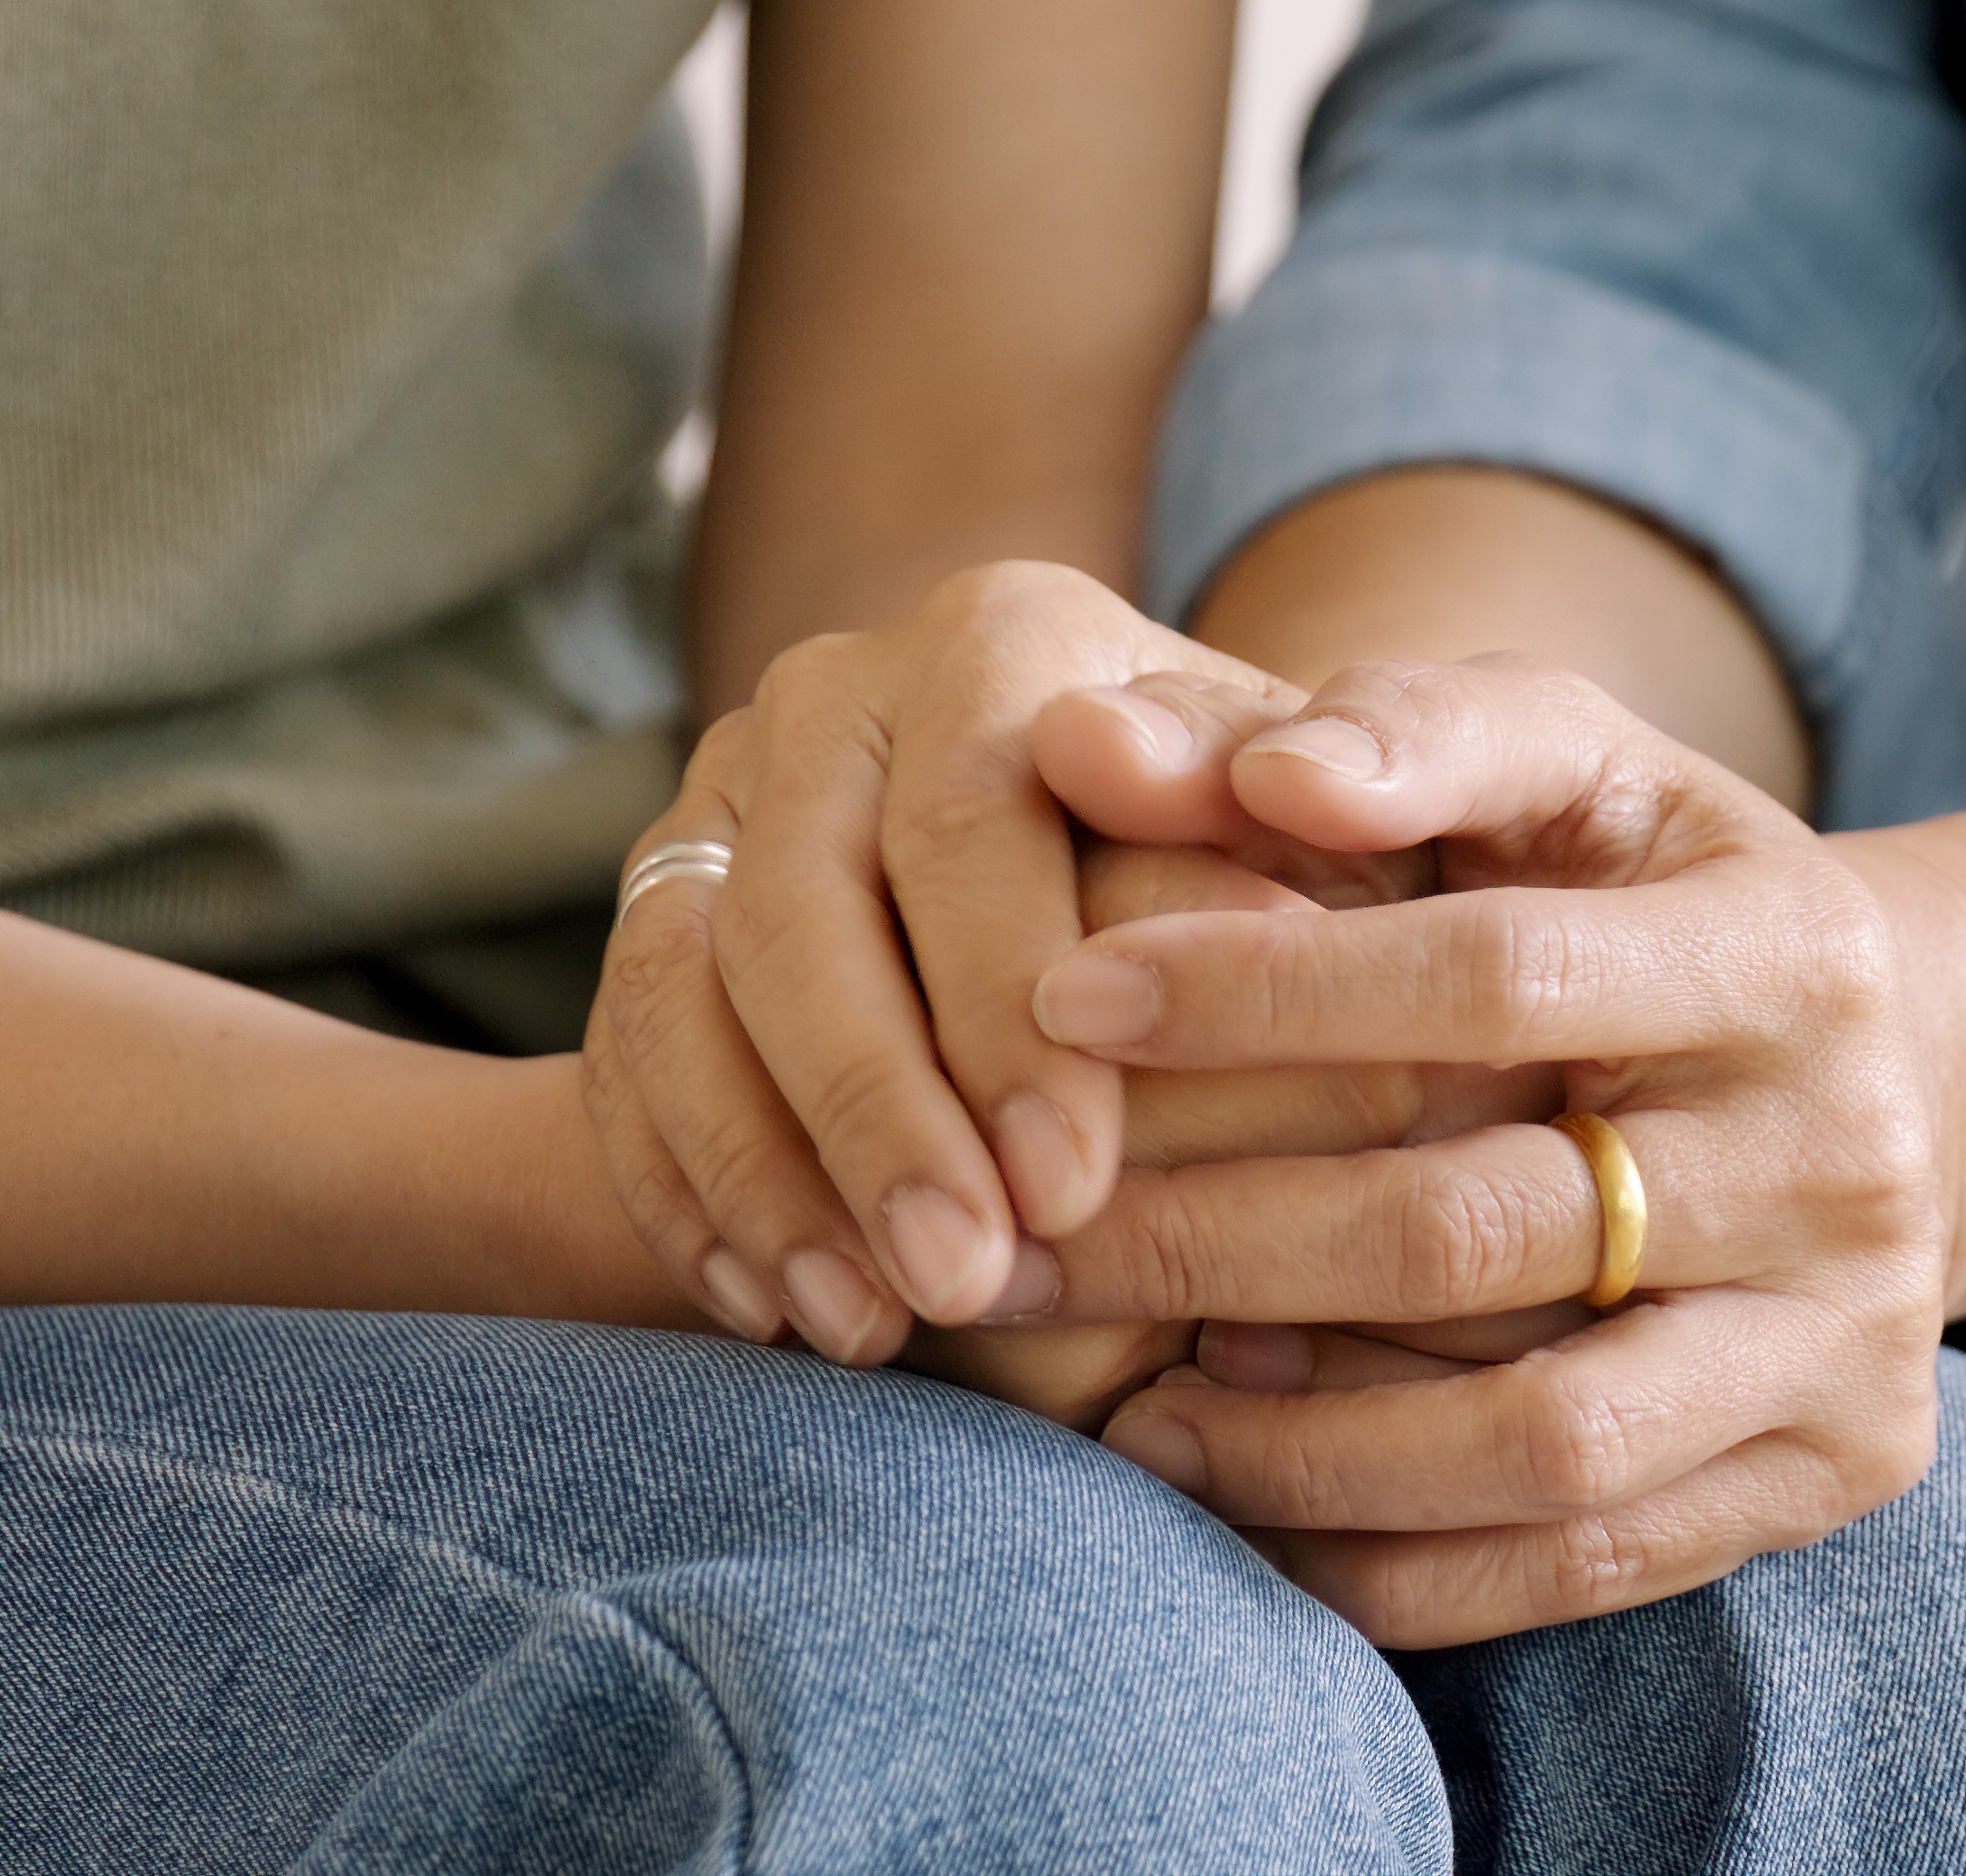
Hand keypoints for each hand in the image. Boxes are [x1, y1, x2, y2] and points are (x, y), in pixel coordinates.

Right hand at [582, 562, 1314, 1363]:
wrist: (1131, 887)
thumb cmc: (1281, 874)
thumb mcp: (1341, 829)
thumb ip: (1340, 809)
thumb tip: (1301, 784)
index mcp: (1009, 638)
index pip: (975, 818)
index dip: (1011, 1010)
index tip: (1076, 1189)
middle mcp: (842, 690)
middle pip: (804, 905)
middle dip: (880, 1116)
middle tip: (963, 1289)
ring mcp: (725, 794)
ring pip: (685, 982)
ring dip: (769, 1172)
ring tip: (866, 1328)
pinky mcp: (653, 901)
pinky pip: (624, 1050)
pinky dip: (687, 1188)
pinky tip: (772, 1311)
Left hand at [1014, 655, 1950, 1644]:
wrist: (1908, 1082)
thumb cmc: (1652, 900)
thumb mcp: (1566, 770)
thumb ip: (1378, 731)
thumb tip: (1106, 735)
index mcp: (1792, 946)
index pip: (1495, 977)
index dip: (1262, 993)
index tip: (1057, 999)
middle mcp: (1846, 1152)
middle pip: (1481, 1227)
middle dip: (1209, 1239)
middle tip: (1009, 1245)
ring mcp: (1851, 1333)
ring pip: (1537, 1438)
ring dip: (1289, 1444)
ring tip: (1117, 1411)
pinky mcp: (1840, 1470)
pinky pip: (1580, 1563)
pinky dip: (1389, 1558)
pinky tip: (1238, 1502)